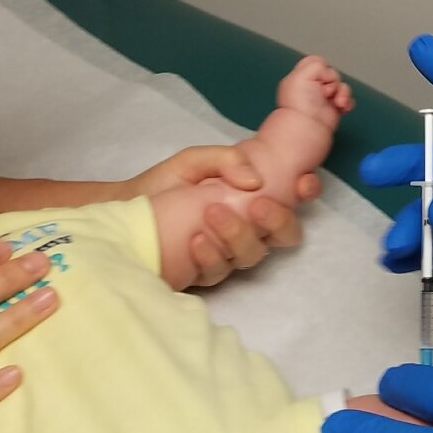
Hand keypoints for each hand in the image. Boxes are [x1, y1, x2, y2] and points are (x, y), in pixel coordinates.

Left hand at [130, 144, 318, 287]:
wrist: (125, 212)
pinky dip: (210, 255)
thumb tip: (255, 179)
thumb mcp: (193, 161)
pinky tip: (196, 240)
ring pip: (253, 254)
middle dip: (278, 220)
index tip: (301, 182)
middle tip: (258, 205)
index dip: (306, 191)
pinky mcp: (206, 272)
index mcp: (252, 198)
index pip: (292, 198)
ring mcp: (228, 253)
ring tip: (211, 212)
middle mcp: (248, 228)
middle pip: (284, 234)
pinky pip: (220, 271)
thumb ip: (226, 160)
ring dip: (238, 234)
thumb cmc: (163, 184)